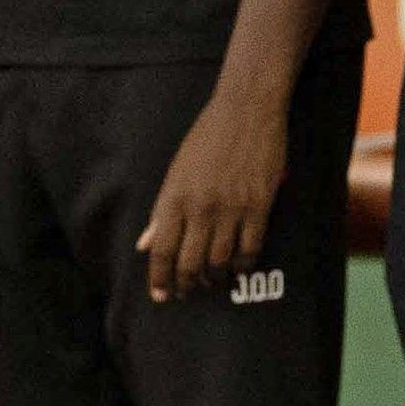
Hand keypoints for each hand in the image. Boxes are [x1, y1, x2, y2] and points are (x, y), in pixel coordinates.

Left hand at [137, 85, 291, 302]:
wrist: (246, 109)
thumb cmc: (207, 137)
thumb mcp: (176, 171)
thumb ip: (161, 211)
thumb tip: (144, 244)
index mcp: (175, 197)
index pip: (163, 251)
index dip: (160, 279)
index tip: (160, 296)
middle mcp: (201, 207)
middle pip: (191, 263)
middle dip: (187, 285)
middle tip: (187, 292)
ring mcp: (232, 208)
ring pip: (221, 261)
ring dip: (215, 279)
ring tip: (212, 282)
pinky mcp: (259, 206)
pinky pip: (250, 249)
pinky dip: (243, 266)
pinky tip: (238, 269)